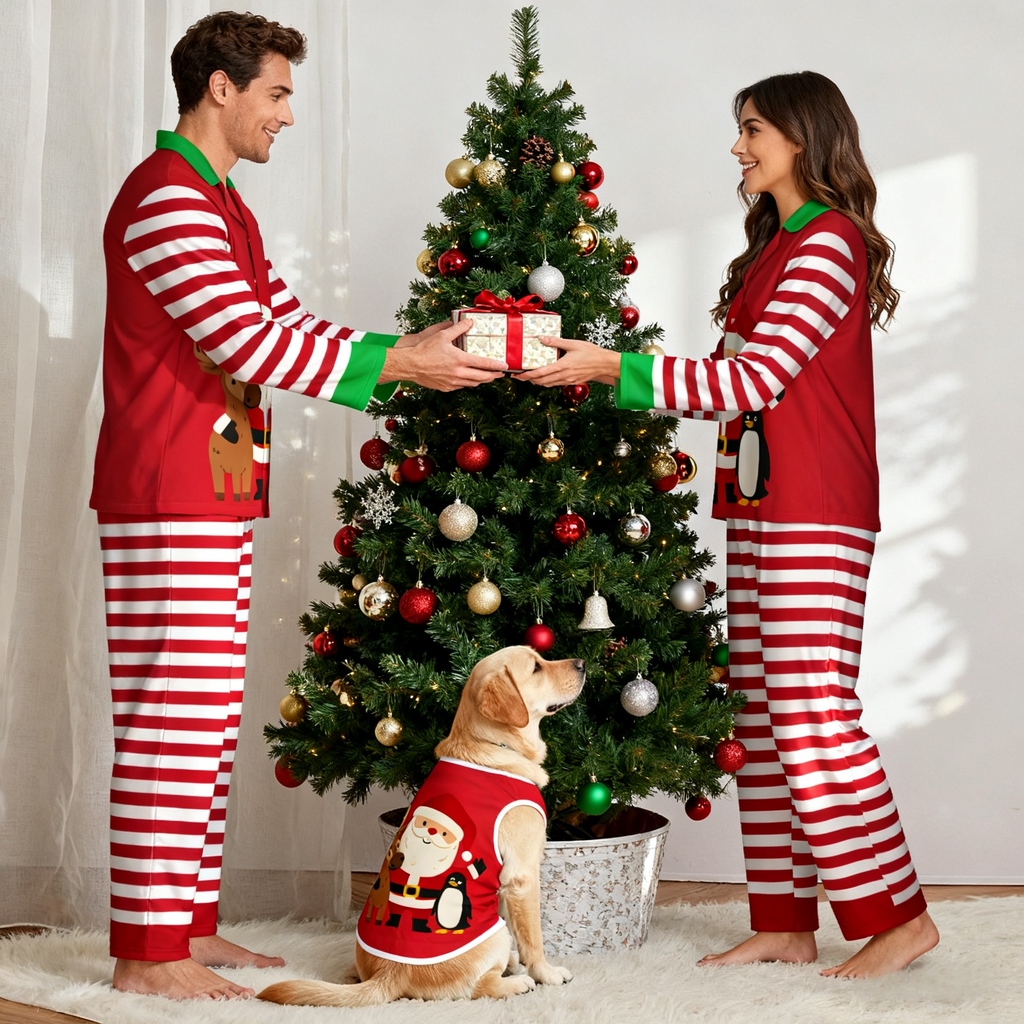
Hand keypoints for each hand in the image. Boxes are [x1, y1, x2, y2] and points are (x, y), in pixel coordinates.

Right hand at [382, 317, 505, 390]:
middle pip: (482, 377)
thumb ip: (458, 328)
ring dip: (482, 380)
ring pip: (473, 384)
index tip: (505, 366)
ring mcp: (452, 382)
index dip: (496, 365)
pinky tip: (470, 380)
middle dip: (493, 376)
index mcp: (460, 360)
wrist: (410, 365)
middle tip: (500, 374)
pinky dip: (469, 383)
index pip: (484, 364)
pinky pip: (462, 387)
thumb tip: (469, 321)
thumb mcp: (442, 335)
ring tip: (488, 377)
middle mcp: (458, 373)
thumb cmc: (424, 350)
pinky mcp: (446, 388)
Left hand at [514, 336, 620, 386]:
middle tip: (519, 377)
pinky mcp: (571, 382)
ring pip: (548, 384)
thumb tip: (542, 338)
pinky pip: (555, 384)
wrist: (605, 365)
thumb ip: (556, 342)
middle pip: (542, 382)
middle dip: (529, 380)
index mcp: (563, 366)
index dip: (528, 375)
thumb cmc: (592, 353)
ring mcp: (567, 381)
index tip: (519, 375)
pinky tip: (544, 377)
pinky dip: (547, 382)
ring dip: (537, 382)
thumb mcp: (573, 344)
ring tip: (529, 377)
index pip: (541, 373)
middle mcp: (564, 376)